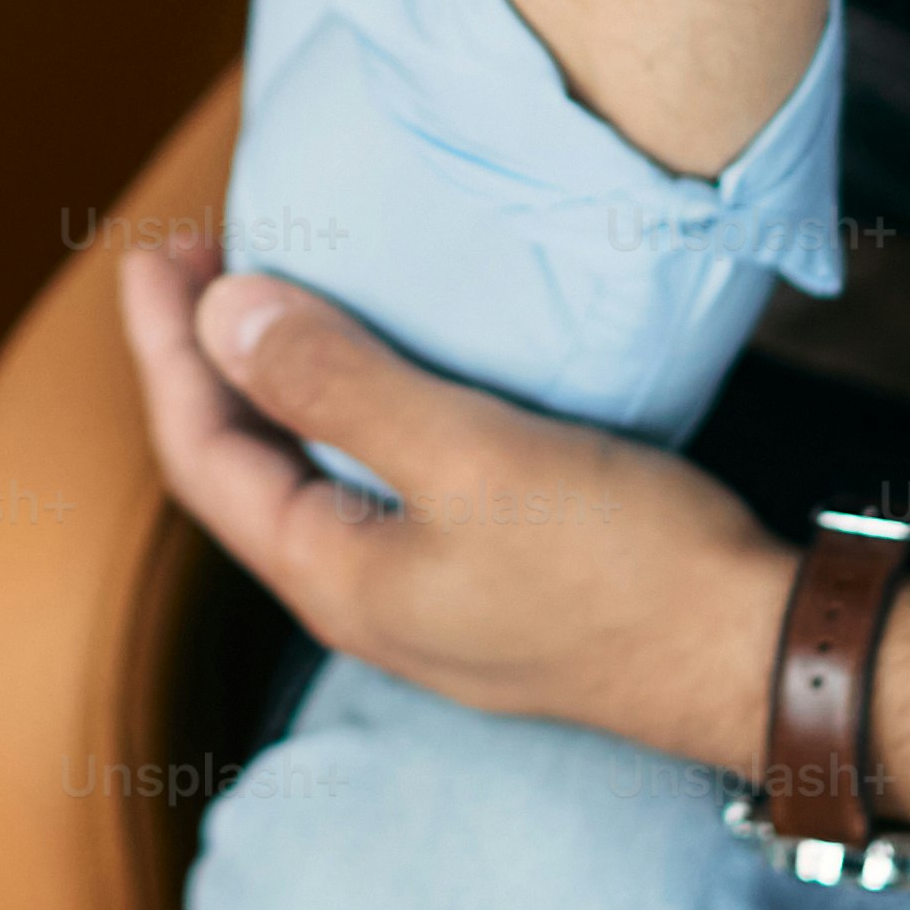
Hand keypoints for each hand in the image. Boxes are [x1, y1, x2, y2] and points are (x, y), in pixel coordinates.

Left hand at [120, 232, 791, 777]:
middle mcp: (359, 597)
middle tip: (192, 259)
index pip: (202, 456)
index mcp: (332, 575)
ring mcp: (422, 596)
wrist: (753, 656)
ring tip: (263, 300)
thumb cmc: (619, 561)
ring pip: (306, 479)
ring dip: (270, 386)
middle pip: (240, 470)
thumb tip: (220, 314)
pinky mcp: (482, 579)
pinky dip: (342, 413)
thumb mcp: (469, 455)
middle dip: (202, 363)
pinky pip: (370, 484)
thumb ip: (340, 385)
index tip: (155, 252)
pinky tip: (376, 374)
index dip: (165, 351)